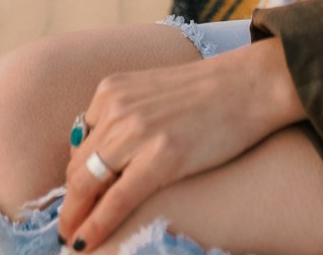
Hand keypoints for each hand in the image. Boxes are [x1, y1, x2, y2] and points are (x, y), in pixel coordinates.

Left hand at [58, 38, 302, 251]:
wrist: (252, 84)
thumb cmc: (208, 93)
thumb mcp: (151, 94)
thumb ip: (122, 118)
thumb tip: (96, 162)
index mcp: (112, 90)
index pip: (78, 144)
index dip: (75, 177)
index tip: (75, 202)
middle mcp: (117, 107)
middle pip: (77, 167)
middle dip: (72, 202)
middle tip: (70, 227)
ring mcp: (138, 130)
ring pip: (87, 185)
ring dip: (76, 217)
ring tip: (73, 238)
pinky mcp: (161, 156)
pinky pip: (114, 200)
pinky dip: (95, 225)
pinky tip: (84, 243)